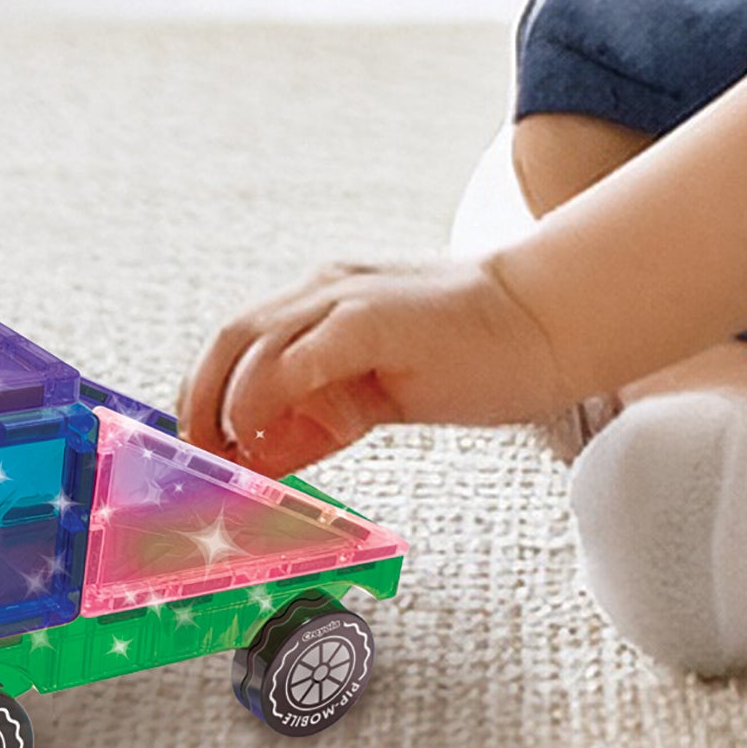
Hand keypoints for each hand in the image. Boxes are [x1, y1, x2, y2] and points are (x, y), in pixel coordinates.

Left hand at [177, 257, 570, 474]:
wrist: (548, 320)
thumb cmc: (478, 356)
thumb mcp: (379, 392)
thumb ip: (323, 415)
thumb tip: (264, 457)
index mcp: (328, 299)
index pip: (243, 341)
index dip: (209, 395)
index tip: (203, 449)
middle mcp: (327, 289)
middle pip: (231, 336)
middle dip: (200, 400)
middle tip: (198, 458)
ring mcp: (347, 298)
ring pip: (250, 341)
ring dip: (224, 404)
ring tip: (228, 455)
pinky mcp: (371, 319)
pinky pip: (295, 356)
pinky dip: (264, 397)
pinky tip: (266, 436)